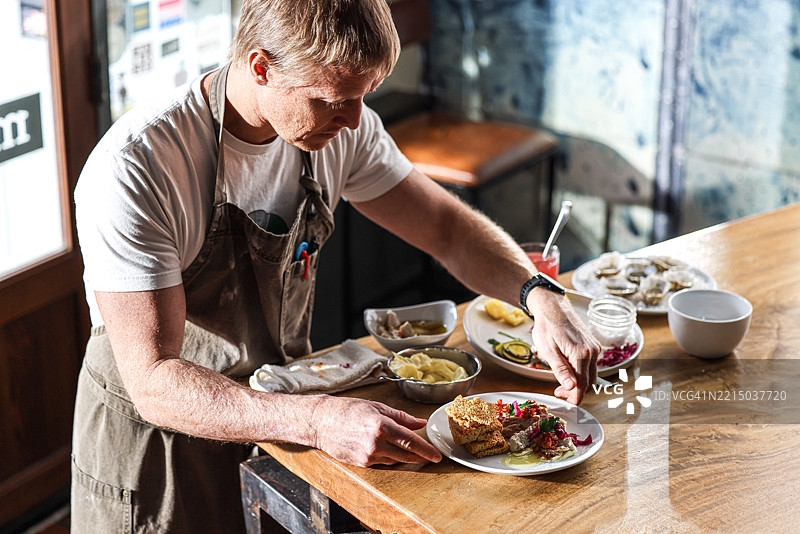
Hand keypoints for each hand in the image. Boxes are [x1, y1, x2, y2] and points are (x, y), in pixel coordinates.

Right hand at [309, 395, 442, 466]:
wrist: (321, 422)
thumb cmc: (347, 410)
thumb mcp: (376, 407)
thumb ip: (401, 417)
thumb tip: (419, 423)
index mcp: (381, 426)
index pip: (410, 441)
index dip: (426, 450)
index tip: (437, 455)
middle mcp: (376, 443)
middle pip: (406, 455)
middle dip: (421, 457)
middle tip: (431, 456)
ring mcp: (368, 456)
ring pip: (396, 460)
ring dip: (405, 457)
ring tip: (412, 450)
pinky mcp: (362, 464)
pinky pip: (383, 463)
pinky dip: (390, 457)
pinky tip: (390, 450)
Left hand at [528, 291, 600, 403]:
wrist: (552, 307)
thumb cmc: (547, 326)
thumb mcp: (548, 350)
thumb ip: (561, 370)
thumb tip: (572, 388)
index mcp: (581, 353)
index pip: (583, 385)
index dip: (574, 397)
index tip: (564, 400)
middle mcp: (592, 351)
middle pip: (589, 382)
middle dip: (576, 391)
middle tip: (558, 391)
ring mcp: (594, 348)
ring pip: (590, 374)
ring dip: (578, 382)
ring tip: (561, 381)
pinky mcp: (592, 345)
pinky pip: (590, 365)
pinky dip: (581, 372)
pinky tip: (567, 369)